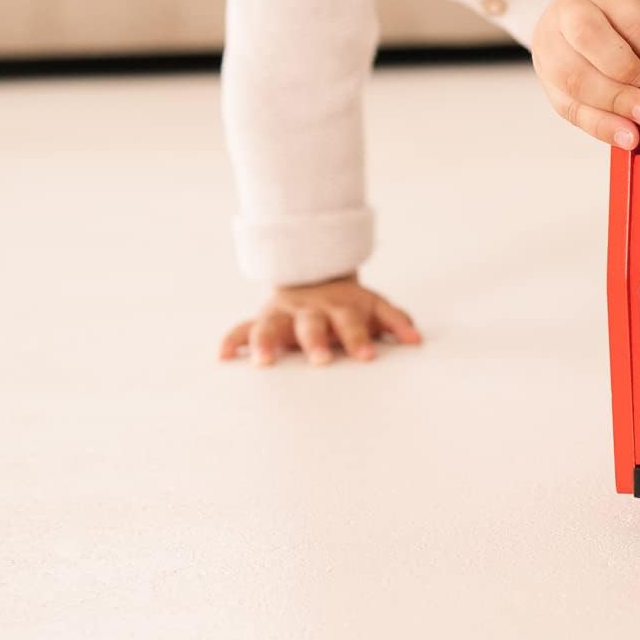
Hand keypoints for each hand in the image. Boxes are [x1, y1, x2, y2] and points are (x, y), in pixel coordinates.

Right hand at [218, 274, 422, 366]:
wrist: (315, 275)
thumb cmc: (350, 305)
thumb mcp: (375, 306)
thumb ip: (396, 322)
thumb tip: (417, 340)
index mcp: (341, 306)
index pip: (352, 321)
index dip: (359, 338)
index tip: (367, 357)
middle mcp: (310, 309)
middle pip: (312, 324)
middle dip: (315, 342)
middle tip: (321, 362)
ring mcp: (284, 313)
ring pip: (272, 325)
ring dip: (266, 342)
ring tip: (263, 363)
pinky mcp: (262, 319)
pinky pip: (242, 329)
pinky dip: (232, 341)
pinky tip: (223, 357)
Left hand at [531, 0, 639, 147]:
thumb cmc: (618, 32)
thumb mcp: (605, 69)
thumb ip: (613, 98)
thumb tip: (634, 132)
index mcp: (549, 59)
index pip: (568, 102)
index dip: (602, 124)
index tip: (632, 138)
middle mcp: (554, 29)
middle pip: (574, 73)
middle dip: (617, 98)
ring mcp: (579, 1)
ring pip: (590, 39)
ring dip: (628, 69)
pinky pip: (631, 21)